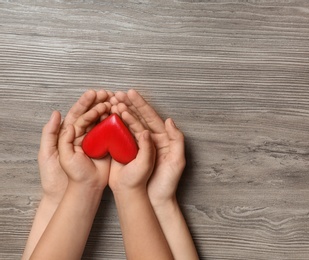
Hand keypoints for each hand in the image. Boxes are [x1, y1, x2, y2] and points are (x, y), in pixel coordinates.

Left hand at [38, 89, 112, 202]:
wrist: (84, 190)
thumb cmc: (67, 175)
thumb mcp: (53, 155)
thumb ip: (55, 136)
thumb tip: (59, 116)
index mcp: (70, 135)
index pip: (78, 115)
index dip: (86, 104)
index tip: (94, 94)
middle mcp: (84, 136)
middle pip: (91, 115)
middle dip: (99, 103)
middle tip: (108, 94)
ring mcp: (97, 141)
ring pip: (102, 122)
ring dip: (108, 110)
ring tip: (115, 101)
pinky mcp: (107, 148)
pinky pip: (112, 133)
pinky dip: (116, 123)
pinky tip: (121, 115)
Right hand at [110, 90, 198, 259]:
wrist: (154, 201)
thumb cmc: (167, 183)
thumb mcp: (177, 161)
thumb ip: (176, 140)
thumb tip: (169, 120)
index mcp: (162, 138)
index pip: (151, 117)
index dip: (141, 104)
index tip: (131, 93)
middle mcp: (149, 139)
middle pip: (138, 118)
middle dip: (128, 104)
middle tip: (116, 93)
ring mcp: (137, 145)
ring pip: (127, 125)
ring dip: (119, 113)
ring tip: (109, 102)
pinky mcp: (126, 153)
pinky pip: (119, 137)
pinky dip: (112, 127)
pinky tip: (105, 118)